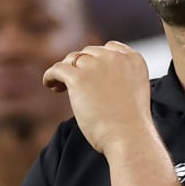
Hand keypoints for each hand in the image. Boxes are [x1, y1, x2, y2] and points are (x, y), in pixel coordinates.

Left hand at [43, 41, 153, 158]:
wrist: (129, 137)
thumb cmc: (131, 124)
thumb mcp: (134, 91)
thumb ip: (121, 78)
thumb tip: (96, 78)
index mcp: (134, 60)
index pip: (111, 48)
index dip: (98, 59)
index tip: (92, 72)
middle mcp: (116, 58)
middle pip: (90, 52)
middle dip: (82, 65)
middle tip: (75, 83)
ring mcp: (97, 66)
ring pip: (73, 59)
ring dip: (66, 70)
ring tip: (61, 86)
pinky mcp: (78, 78)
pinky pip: (58, 69)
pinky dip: (51, 76)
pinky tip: (50, 84)